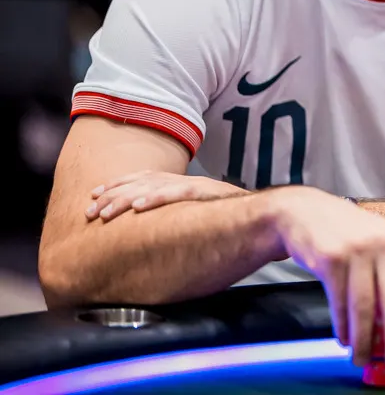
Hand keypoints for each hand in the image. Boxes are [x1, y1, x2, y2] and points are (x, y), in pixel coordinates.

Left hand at [87, 171, 245, 220]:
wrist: (268, 212)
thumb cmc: (236, 220)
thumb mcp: (200, 216)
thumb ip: (180, 218)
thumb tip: (158, 233)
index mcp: (180, 185)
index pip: (143, 179)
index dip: (117, 186)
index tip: (94, 196)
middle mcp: (184, 181)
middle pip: (140, 182)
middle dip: (111, 195)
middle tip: (89, 211)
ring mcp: (194, 185)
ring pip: (151, 187)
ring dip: (124, 199)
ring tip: (104, 212)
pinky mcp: (204, 192)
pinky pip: (175, 193)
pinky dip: (155, 198)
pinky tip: (138, 206)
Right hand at [264, 186, 384, 368]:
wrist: (308, 212)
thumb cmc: (351, 234)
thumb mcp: (384, 243)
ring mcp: (358, 250)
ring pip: (366, 309)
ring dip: (364, 341)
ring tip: (362, 358)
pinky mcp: (332, 259)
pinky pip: (340, 303)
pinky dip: (343, 327)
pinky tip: (344, 339)